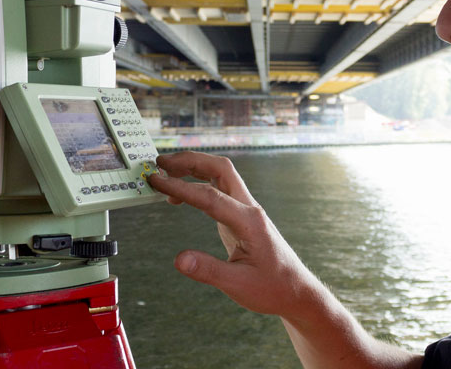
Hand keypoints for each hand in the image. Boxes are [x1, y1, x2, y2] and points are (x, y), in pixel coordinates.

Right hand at [147, 151, 316, 317]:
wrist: (295, 290)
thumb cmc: (271, 288)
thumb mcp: (238, 285)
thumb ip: (208, 270)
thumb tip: (178, 259)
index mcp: (249, 222)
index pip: (210, 196)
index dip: (180, 187)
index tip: (155, 180)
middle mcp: (249, 208)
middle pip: (220, 169)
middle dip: (190, 161)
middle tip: (159, 163)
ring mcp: (247, 210)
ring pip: (221, 175)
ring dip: (194, 168)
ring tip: (165, 173)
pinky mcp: (242, 216)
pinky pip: (220, 190)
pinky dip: (199, 185)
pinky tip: (181, 197)